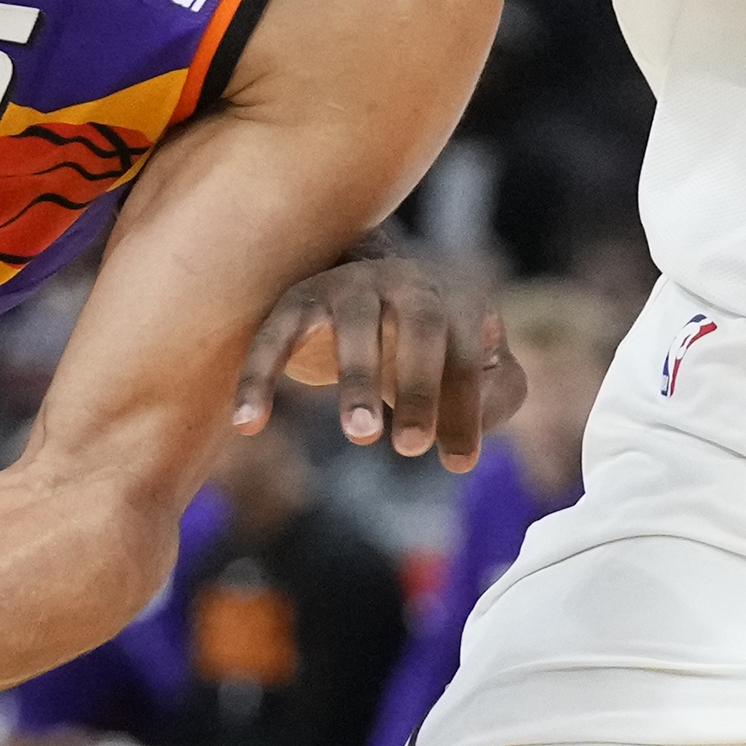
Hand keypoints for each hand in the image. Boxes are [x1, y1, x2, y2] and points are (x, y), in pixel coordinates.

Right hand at [234, 248, 526, 470]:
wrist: (367, 284)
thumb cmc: (431, 344)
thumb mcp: (472, 364)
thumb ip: (496, 393)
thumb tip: (471, 434)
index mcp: (455, 300)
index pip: (468, 351)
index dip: (466, 406)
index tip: (458, 462)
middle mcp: (406, 283)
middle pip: (422, 325)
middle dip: (421, 385)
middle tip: (412, 447)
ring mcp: (350, 286)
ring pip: (357, 325)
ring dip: (358, 379)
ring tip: (362, 435)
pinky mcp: (299, 299)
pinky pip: (277, 336)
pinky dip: (259, 377)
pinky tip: (248, 425)